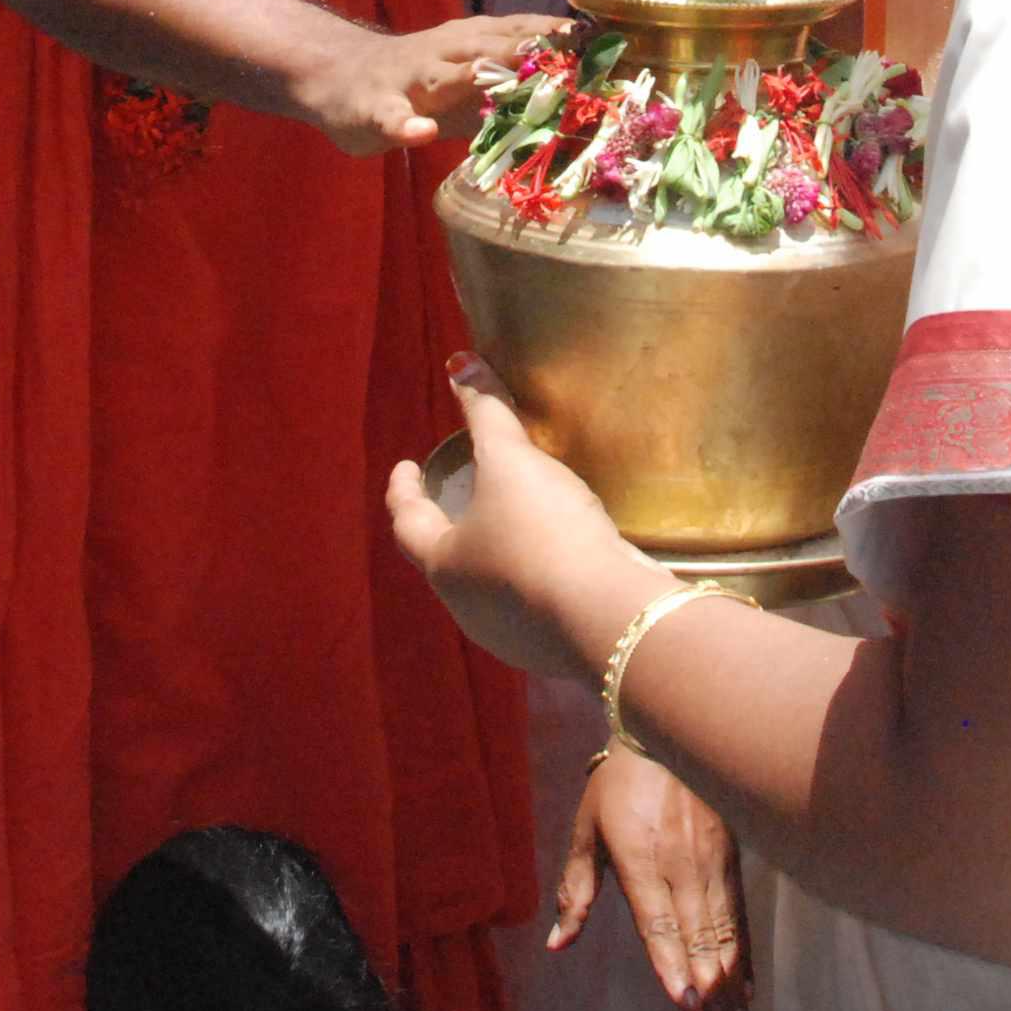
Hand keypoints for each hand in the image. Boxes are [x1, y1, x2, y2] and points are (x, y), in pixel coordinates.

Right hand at [293, 15, 566, 154]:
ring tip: (501, 79)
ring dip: (473, 73)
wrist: (338, 76)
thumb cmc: (415, 82)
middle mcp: (444, 52)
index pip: (521, 33)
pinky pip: (390, 115)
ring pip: (444, 71)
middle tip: (570, 51)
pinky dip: (406, 123)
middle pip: (490, 45)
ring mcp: (408, 77)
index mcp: (470, 43)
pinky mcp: (375, 106)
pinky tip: (419, 130)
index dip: (558, 37)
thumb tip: (571, 104)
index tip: (600, 40)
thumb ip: (508, 92)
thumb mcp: (466, 83)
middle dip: (529, 48)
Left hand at [384, 365, 667, 686]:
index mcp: (444, 564)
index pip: (407, 523)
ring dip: (497, 556)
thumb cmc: (541, 532)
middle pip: (447, 560)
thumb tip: (460, 363)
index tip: (405, 466)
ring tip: (515, 523)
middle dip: (452, 527)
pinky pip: (535, 603)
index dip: (403, 490)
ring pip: (491, 587)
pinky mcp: (552, 647)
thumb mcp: (513, 462)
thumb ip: (487, 413)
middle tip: (462, 495)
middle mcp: (467, 607)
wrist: (606, 613)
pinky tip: (562, 562)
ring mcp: (509, 634)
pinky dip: (538, 578)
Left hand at [561, 751, 753, 1010]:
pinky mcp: (732, 855)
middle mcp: (681, 861)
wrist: (668, 727)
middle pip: (698, 932)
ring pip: (725, 927)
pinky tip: (746, 985)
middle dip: (711, 985)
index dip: (671, 961)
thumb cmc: (617, 784)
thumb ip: (574, 890)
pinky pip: (739, 912)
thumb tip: (558, 943)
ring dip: (733, 978)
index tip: (685, 1000)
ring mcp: (712, 858)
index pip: (658, 919)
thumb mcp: (586, 830)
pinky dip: (744, 951)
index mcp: (640, 856)